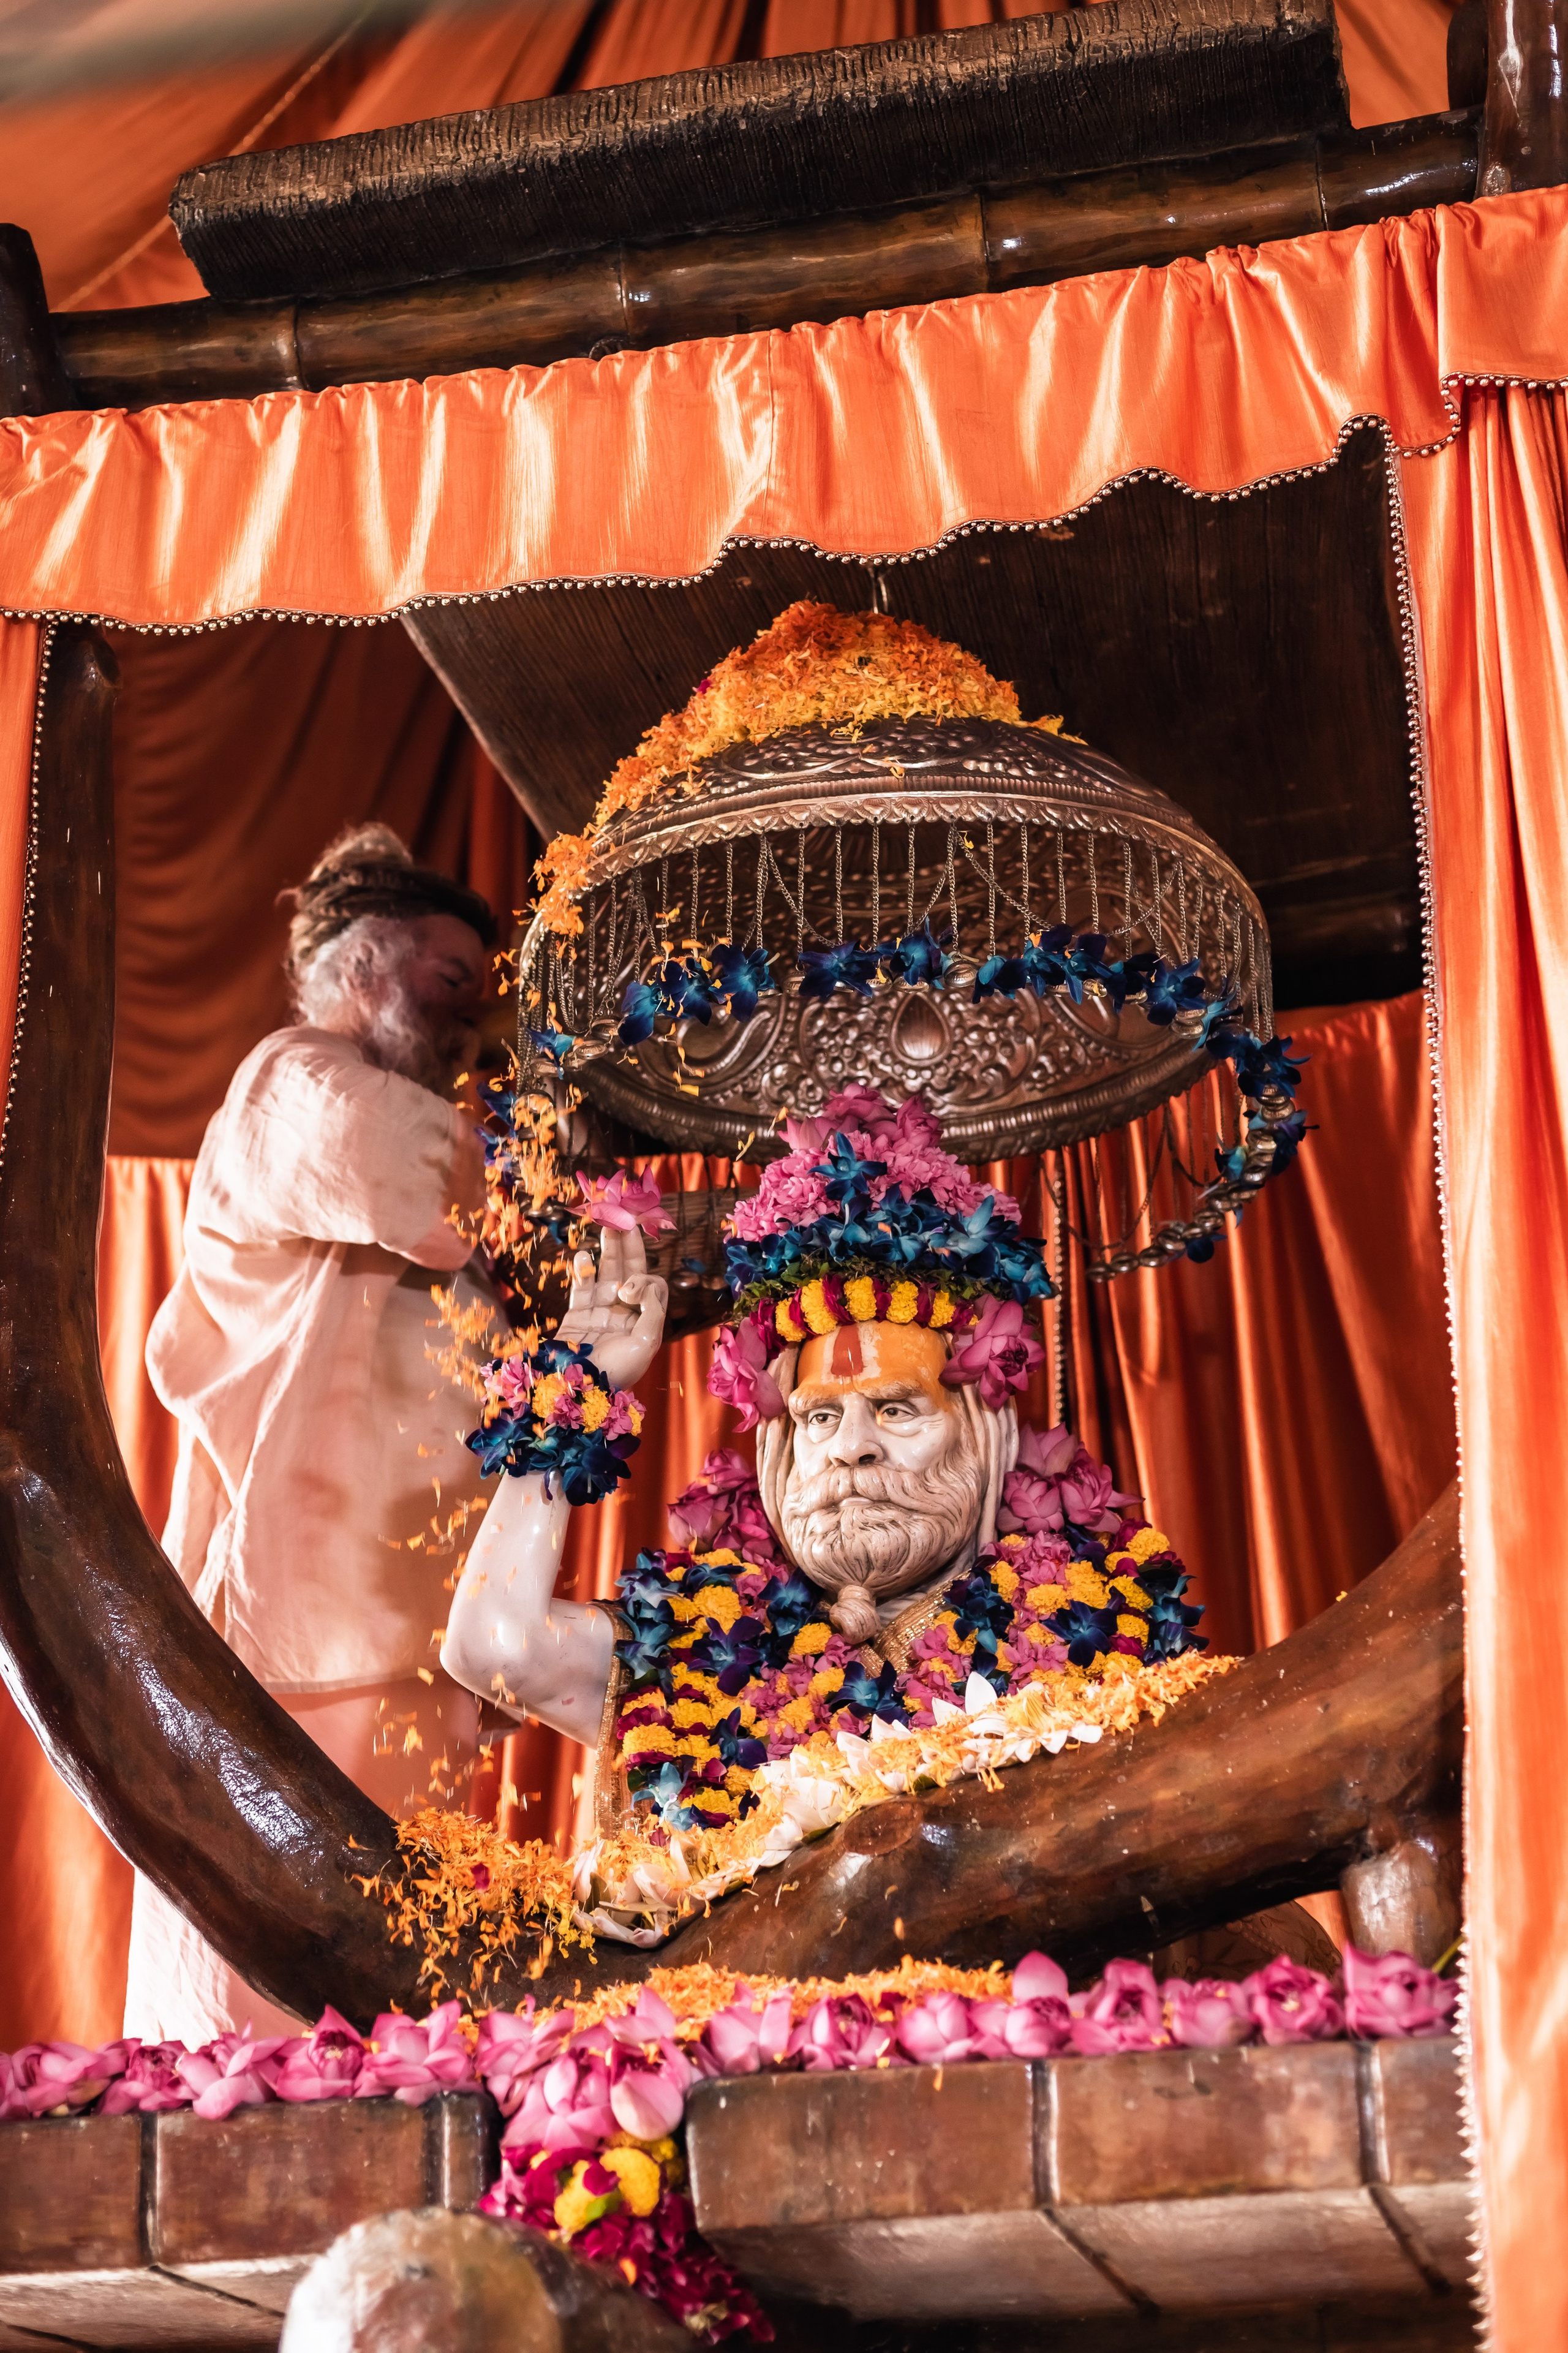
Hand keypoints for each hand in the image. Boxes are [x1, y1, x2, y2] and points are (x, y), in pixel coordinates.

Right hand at [555, 1223, 667, 1391]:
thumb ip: (652, 1308)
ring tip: (606, 1223)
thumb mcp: (647, 1341)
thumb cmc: (618, 1370)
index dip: (644, 1279)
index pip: (652, 1284)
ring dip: (607, 1248)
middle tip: (624, 1217)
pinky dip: (582, 1270)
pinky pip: (582, 1286)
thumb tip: (638, 1285)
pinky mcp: (578, 1313)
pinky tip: (581, 1255)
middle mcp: (626, 1311)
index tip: (628, 1292)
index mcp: (646, 1319)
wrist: (580, 1391)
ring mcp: (601, 1310)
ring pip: (606, 1272)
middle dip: (628, 1244)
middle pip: (630, 1269)